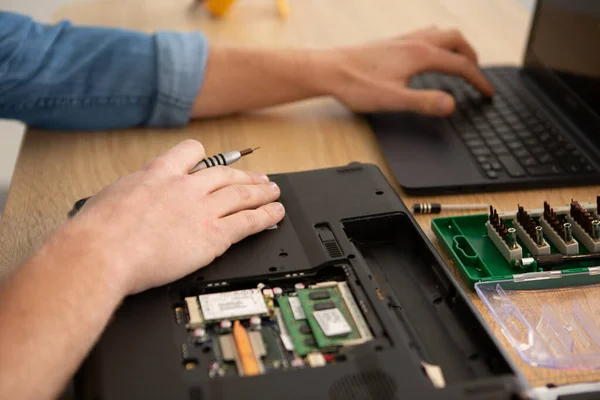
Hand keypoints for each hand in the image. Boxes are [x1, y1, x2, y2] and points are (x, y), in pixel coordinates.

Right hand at [69, 139, 283, 294]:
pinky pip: (248, 222)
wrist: (103, 252)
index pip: (191, 152)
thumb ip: (132, 194)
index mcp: (159, 173)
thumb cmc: (97, 232)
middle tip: (259, 178)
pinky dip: (266, 216)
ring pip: (242, 194)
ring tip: (274, 192)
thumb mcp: (111, 197)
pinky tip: (275, 214)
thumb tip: (130, 199)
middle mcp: (185, 186)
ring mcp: (202, 209)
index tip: (215, 160)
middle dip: (245, 176)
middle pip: (225, 174)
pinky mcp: (214, 234)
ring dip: (262, 193)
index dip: (206, 156)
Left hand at [325, 27, 494, 115]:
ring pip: (440, 33)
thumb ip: (424, 102)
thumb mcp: (393, 100)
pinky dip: (438, 42)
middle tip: (478, 74)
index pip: (460, 65)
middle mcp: (414, 41)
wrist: (328, 70)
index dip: (479, 80)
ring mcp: (402, 39)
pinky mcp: (391, 42)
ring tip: (460, 60)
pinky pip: (424, 34)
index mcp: (420, 55)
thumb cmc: (357, 85)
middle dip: (472, 56)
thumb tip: (452, 105)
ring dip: (456, 45)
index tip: (488, 92)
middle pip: (455, 40)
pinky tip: (428, 53)